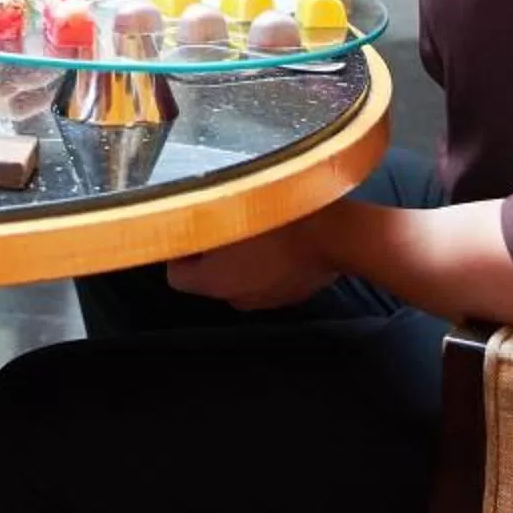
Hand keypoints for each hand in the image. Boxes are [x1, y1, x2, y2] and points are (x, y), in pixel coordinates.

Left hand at [165, 220, 339, 310]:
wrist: (336, 237)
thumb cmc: (278, 220)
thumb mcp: (230, 210)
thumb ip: (200, 223)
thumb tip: (184, 225)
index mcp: (216, 283)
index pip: (177, 277)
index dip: (179, 252)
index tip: (190, 229)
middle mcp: (236, 299)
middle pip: (208, 278)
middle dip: (212, 254)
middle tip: (224, 221)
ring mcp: (265, 302)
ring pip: (238, 278)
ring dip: (241, 259)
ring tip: (255, 228)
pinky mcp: (290, 296)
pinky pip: (266, 279)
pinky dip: (267, 264)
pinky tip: (281, 241)